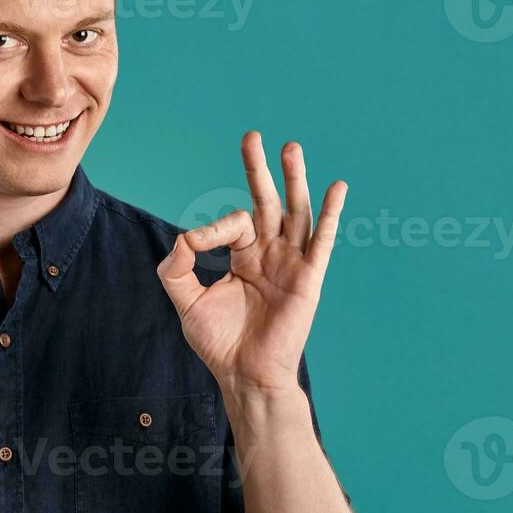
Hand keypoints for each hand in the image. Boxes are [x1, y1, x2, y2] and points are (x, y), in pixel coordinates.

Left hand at [157, 132, 345, 396]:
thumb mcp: (187, 301)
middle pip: (267, 202)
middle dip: (259, 170)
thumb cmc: (219, 343)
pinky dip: (330, 213)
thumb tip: (181, 236)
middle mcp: (269, 254)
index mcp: (243, 256)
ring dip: (294, 180)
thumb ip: (176, 267)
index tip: (196, 243)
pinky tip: (336, 187)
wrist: (245, 375)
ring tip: (291, 148)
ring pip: (295, 212)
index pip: (232, 223)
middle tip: (253, 137)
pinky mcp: (309, 277)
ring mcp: (291, 263)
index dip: (212, 227)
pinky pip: (323, 240)